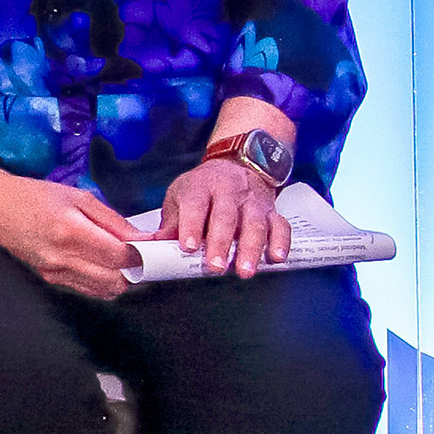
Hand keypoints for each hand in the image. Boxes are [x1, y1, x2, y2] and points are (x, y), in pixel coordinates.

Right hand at [0, 171, 145, 300]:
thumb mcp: (80, 197)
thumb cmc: (36, 196)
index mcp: (72, 232)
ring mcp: (54, 271)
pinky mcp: (49, 278)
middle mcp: (62, 257)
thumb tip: (140, 239)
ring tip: (124, 261)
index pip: (120, 256)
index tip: (150, 247)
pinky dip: (102, 282)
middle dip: (134, 270)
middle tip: (141, 256)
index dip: (140, 254)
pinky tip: (104, 267)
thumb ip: (113, 221)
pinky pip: (85, 289)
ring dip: (120, 279)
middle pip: (115, 280)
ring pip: (103, 290)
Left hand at [154, 157, 290, 279]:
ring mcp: (253, 201)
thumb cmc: (203, 188)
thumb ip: (171, 222)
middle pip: (226, 217)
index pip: (195, 205)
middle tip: (216, 267)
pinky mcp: (272, 210)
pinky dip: (281, 242)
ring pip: (255, 223)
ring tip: (245, 270)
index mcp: (201, 187)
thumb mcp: (180, 195)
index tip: (188, 247)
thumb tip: (153, 245)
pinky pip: (280, 225)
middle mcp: (229, 191)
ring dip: (251, 248)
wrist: (237, 163)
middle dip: (221, 243)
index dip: (191, 226)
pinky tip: (277, 258)